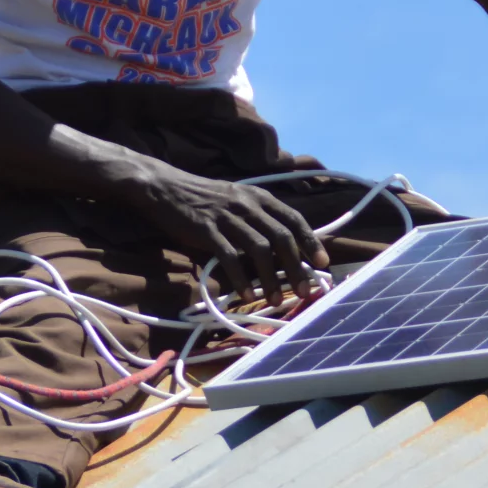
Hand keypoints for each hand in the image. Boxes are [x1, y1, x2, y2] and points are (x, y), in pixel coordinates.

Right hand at [130, 165, 328, 302]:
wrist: (165, 187)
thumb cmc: (203, 197)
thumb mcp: (238, 198)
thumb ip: (260, 216)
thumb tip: (284, 244)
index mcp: (259, 197)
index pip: (293, 219)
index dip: (311, 241)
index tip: (323, 263)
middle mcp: (248, 205)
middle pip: (281, 238)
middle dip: (296, 267)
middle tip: (304, 290)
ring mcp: (227, 217)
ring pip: (259, 249)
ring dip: (270, 278)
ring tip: (275, 300)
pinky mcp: (206, 230)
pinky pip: (229, 256)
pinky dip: (241, 278)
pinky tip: (246, 295)